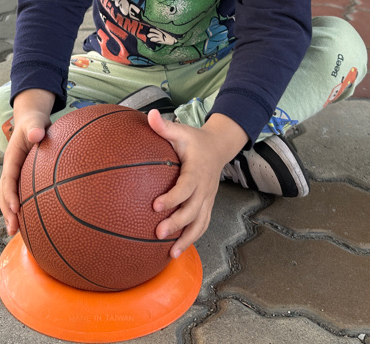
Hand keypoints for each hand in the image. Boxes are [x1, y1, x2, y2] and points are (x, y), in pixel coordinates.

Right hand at [0, 88, 54, 236]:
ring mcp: (14, 174)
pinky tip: (26, 222)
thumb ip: (36, 127)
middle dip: (7, 211)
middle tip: (13, 228)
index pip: (9, 178)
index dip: (11, 194)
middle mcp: (10, 168)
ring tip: (14, 232)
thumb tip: (37, 134)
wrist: (31, 121)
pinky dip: (18, 209)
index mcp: (12, 157)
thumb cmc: (35, 123)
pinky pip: (16, 195)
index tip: (17, 208)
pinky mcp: (20, 178)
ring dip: (9, 214)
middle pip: (4, 192)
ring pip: (7, 197)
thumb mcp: (35, 121)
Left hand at [147, 110, 247, 258]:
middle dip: (177, 223)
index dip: (172, 198)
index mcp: (197, 170)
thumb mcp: (181, 131)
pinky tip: (177, 250)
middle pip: (193, 210)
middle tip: (158, 233)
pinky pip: (202, 225)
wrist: (219, 147)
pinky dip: (192, 239)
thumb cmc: (195, 140)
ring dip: (187, 239)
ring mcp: (208, 198)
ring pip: (200, 223)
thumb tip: (150, 114)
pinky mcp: (207, 205)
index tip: (155, 206)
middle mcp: (205, 188)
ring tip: (171, 254)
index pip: (185, 187)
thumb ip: (164, 126)